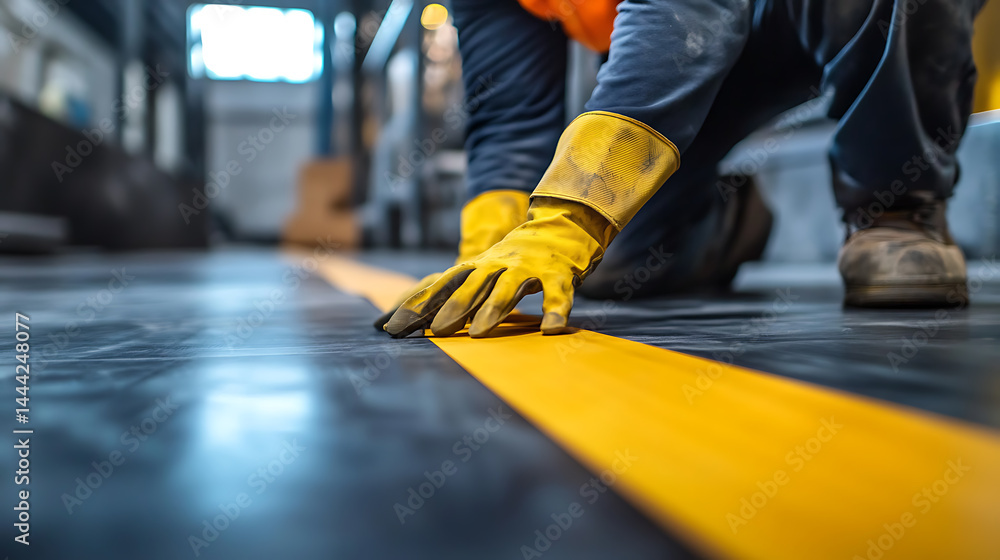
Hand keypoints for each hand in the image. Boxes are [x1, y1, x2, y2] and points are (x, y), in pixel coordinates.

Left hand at [384, 198, 614, 337]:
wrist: (561, 224)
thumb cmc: (513, 259)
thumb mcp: (482, 272)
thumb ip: (455, 293)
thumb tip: (411, 319)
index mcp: (477, 265)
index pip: (442, 284)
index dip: (418, 305)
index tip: (393, 328)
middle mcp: (499, 264)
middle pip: (472, 284)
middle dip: (454, 306)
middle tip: (437, 330)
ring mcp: (528, 267)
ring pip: (509, 287)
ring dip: (493, 308)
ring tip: (479, 334)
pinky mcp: (559, 273)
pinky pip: (556, 293)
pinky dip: (554, 311)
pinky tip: (551, 331)